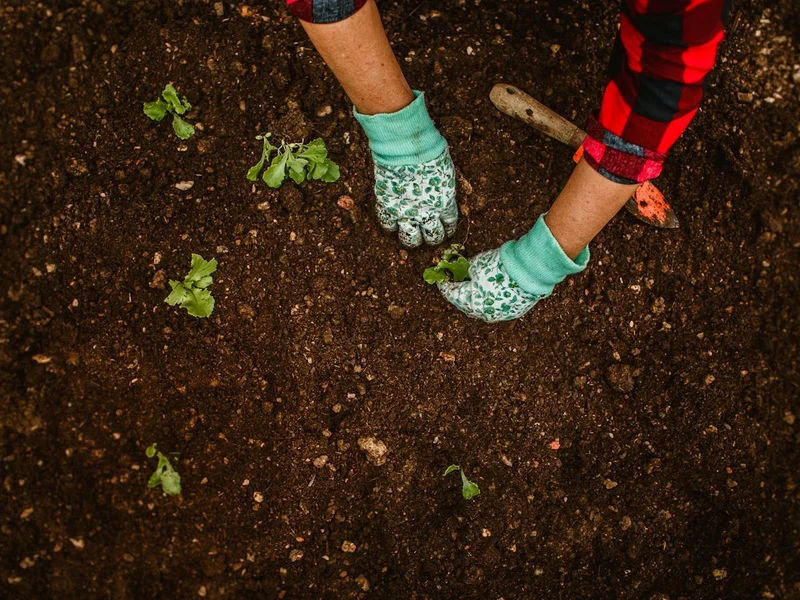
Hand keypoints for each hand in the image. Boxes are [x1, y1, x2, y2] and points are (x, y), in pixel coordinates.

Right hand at [373, 148, 457, 247]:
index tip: (446, 230)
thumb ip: (444, 188)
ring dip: (412, 239)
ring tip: (411, 235)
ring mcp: (406, 212)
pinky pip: (387, 224)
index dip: (448, 229)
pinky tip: (392, 222)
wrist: (405, 148)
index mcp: (445, 203)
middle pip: (432, 237)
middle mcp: (427, 213)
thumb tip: (442, 191)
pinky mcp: (387, 206)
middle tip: (429, 235)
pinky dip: (390, 225)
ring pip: (410, 239)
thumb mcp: (446, 171)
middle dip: (432, 238)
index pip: (449, 224)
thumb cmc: (429, 152)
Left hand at [437, 214, 589, 321]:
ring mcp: (499, 315)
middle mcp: (483, 313)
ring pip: (481, 308)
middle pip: (465, 304)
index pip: (451, 294)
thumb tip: (459, 272)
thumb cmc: (500, 265)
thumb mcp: (476, 264)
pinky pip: (496, 307)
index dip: (445, 284)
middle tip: (455, 282)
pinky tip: (488, 290)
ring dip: (474, 297)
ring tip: (471, 285)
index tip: (441, 278)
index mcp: (470, 302)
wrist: (530, 269)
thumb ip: (464, 270)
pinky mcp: (513, 312)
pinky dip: (489, 299)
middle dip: (459, 292)